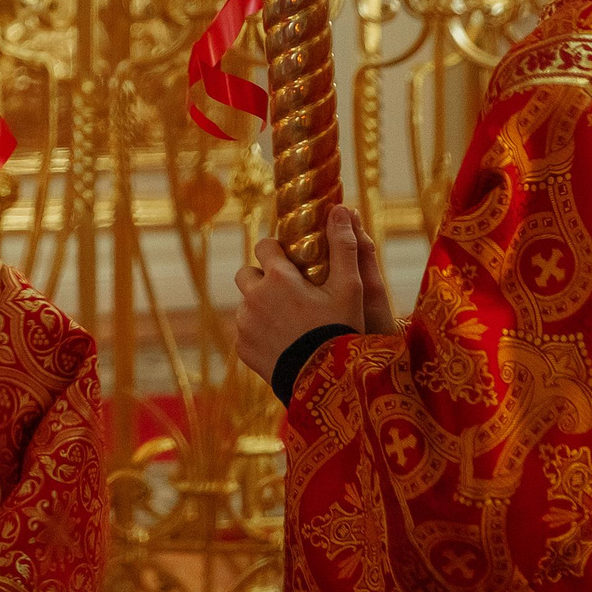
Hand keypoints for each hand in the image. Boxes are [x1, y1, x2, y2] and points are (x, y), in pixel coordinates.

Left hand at [233, 205, 389, 382]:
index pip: (264, 246)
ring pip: (245, 304)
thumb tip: (340, 208)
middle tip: (289, 294)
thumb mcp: (351, 288)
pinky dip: (257, 333)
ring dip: (260, 306)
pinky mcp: (241, 347)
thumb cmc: (342, 330)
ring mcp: (244, 323)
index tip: (292, 262)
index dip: (278, 252)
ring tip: (288, 321)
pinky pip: (244, 331)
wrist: (329, 383)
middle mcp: (253, 296)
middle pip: (248, 273)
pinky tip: (281, 342)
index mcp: (278, 277)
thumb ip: (345, 246)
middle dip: (263, 278)